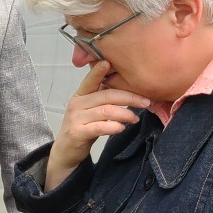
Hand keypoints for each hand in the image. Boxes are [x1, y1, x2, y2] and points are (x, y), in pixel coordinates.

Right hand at [47, 61, 150, 189]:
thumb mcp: (91, 109)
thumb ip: (104, 98)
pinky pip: (99, 127)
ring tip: (135, 119)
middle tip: (146, 102)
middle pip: (107, 95)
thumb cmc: (83, 127)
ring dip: (125, 114)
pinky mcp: (77, 133)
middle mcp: (76, 104)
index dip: (99, 71)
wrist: (66, 151)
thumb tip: (130, 87)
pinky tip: (121, 128)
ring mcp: (75, 119)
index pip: (91, 79)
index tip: (109, 62)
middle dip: (130, 97)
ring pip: (106, 110)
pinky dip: (113, 127)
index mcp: (81, 95)